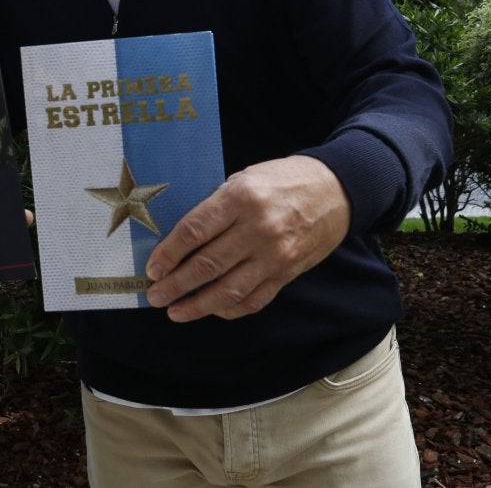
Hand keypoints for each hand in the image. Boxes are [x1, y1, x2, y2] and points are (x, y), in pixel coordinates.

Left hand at [144, 156, 350, 322]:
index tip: (153, 268)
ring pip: (228, 290)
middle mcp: (257, 228)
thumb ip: (217, 206)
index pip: (194, 232)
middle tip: (155, 296)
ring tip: (175, 312)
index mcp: (240, 198)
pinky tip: (211, 310)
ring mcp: (274, 255)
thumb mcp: (245, 178)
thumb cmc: (283, 180)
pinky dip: (229, 310)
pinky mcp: (287, 273)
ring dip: (197, 305)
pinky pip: (253, 300)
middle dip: (175, 285)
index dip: (168, 254)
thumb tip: (181, 238)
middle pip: (206, 265)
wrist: (337, 191)